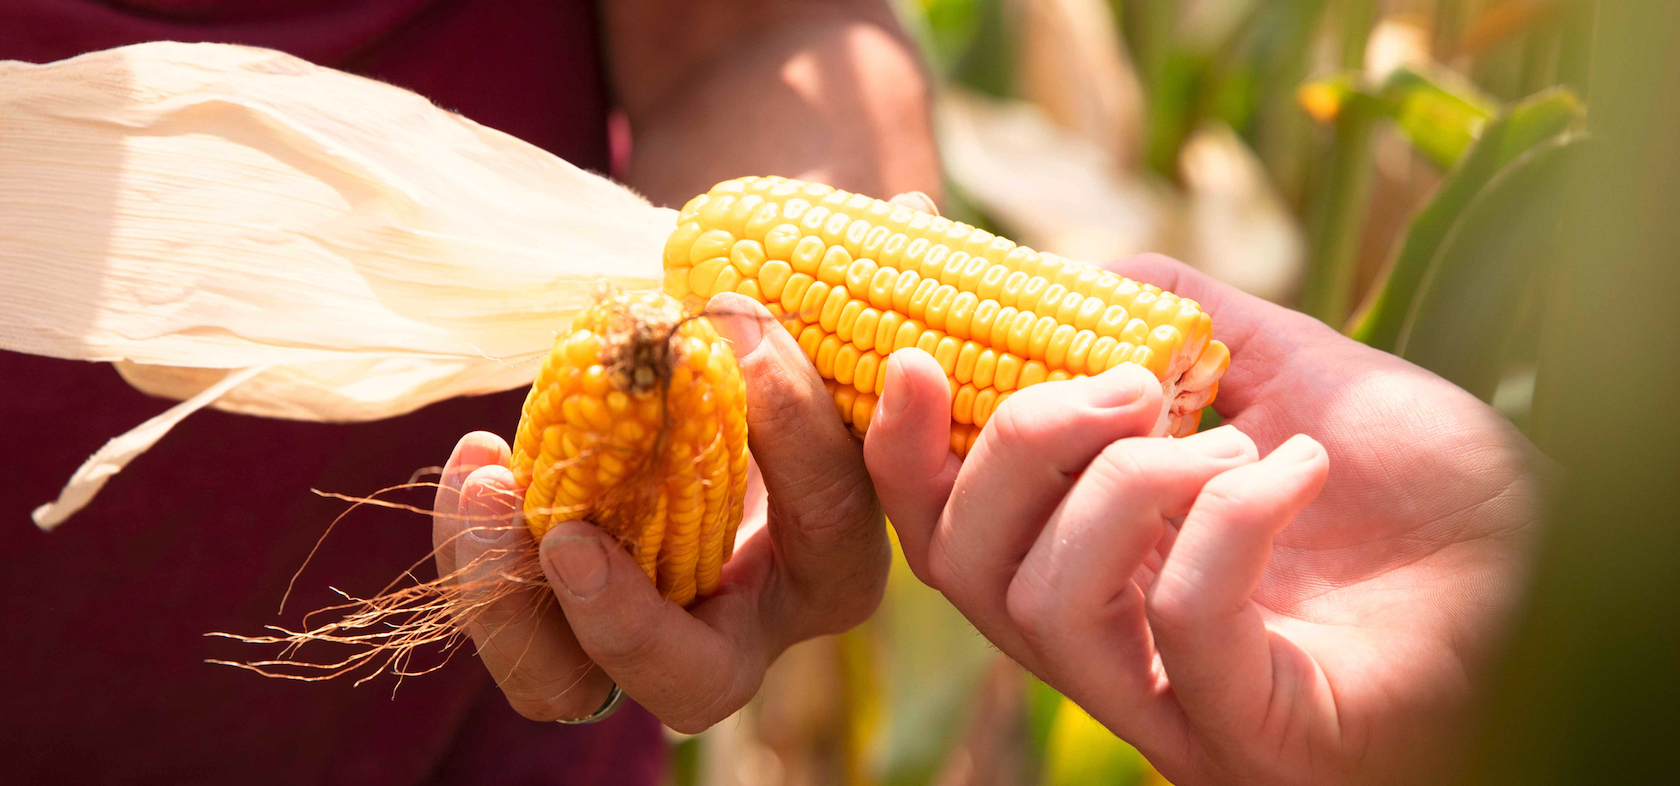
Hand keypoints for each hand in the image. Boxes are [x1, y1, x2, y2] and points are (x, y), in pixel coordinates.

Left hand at [431, 293, 888, 731]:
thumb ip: (858, 281)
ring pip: (569, 680)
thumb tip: (913, 212)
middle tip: (572, 543)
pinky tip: (479, 461)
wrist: (704, 380)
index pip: (829, 526)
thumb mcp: (816, 317)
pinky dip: (480, 555)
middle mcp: (741, 625)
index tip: (748, 335)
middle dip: (630, 623)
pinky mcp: (557, 615)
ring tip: (488, 483)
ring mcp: (638, 632)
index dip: (800, 440)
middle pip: (695, 681)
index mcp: (830, 562)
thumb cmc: (774, 348)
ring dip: (514, 599)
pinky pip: (512, 629)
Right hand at [864, 253, 1539, 784]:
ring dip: (1123, 483)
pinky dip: (1228, 525)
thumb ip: (1182, 325)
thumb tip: (1084, 272)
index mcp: (1095, 561)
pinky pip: (1183, 631)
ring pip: (1041, 604)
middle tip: (1126, 385)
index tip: (909, 337)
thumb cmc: (1425, 490)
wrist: (1556, 566)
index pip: (943, 519)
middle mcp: (1111, 643)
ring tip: (1232, 435)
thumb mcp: (1291, 371)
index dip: (899, 435)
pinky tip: (1297, 472)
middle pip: (960, 564)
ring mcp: (1176, 701)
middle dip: (1013, 444)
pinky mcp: (1256, 731)